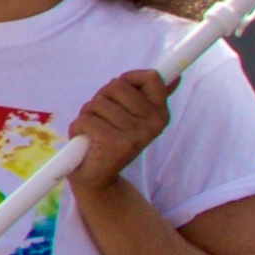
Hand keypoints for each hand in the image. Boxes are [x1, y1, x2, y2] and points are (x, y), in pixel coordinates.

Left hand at [68, 68, 171, 194]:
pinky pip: (86, 121)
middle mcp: (153, 124)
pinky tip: (86, 141)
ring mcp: (136, 135)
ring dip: (87, 115)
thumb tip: (175, 76)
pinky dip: (78, 128)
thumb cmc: (111, 140)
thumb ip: (150, 95)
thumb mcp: (133, 115)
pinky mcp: (115, 144)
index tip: (118, 95)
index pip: (151, 78)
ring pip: (98, 103)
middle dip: (101, 99)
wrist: (98, 178)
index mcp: (161, 114)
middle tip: (102, 119)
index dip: (127, 80)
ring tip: (94, 132)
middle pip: (117, 86)